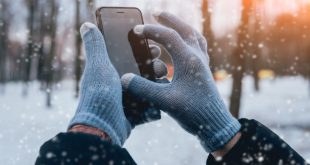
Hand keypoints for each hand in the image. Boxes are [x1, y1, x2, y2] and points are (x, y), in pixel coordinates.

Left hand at [68, 23, 167, 145]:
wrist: (103, 127)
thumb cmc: (99, 94)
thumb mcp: (98, 66)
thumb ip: (95, 46)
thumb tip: (86, 25)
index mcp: (107, 72)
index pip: (126, 56)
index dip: (140, 50)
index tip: (152, 46)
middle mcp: (115, 85)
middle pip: (138, 71)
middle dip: (152, 66)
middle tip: (161, 64)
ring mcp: (124, 99)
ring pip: (144, 87)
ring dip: (155, 82)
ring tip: (165, 77)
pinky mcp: (132, 112)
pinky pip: (147, 102)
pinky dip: (155, 97)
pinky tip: (164, 92)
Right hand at [121, 12, 240, 151]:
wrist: (214, 124)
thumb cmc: (193, 112)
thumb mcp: (165, 101)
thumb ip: (143, 89)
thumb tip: (124, 79)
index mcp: (189, 60)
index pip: (168, 36)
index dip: (151, 30)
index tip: (136, 30)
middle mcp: (197, 57)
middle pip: (185, 29)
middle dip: (170, 19)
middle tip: (156, 13)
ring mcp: (202, 63)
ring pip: (194, 36)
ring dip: (182, 26)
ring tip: (171, 23)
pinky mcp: (204, 70)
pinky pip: (199, 46)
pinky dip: (190, 39)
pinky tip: (183, 45)